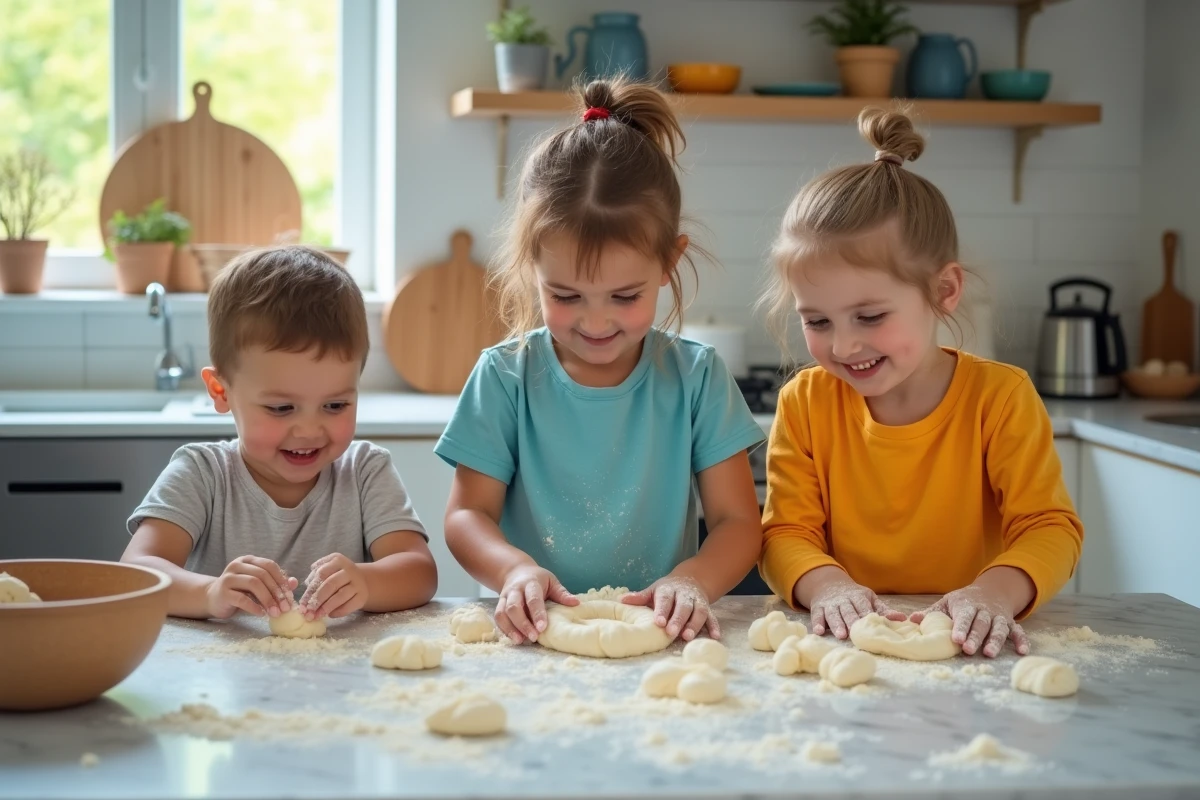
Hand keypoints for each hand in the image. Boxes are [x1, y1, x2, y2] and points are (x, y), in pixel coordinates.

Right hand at [205, 556, 297, 619]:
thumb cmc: (239, 591)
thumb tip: (294, 583)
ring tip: (275, 612)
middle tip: (285, 608)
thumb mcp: (259, 586)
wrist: (213, 599)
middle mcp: (237, 565)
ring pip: (253, 584)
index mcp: (249, 560)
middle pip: (262, 575)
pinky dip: (254, 607)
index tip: (290, 596)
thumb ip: (275, 583)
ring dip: (267, 599)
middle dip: (276, 592)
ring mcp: (228, 578)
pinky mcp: (222, 592)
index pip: (269, 565)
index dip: (282, 580)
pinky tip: (261, 614)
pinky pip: (241, 598)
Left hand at [298, 554, 368, 619]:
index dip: (311, 589)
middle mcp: (349, 570)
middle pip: (331, 584)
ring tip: (317, 615)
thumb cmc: (337, 576)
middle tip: (308, 611)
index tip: (303, 602)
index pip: (322, 573)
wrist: (360, 580)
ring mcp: (358, 583)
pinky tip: (330, 615)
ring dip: (326, 607)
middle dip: (318, 599)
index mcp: (338, 560)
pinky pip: (349, 606)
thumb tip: (305, 598)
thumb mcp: (327, 570)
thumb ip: (314, 579)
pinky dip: (338, 612)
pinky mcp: (362, 596)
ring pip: (341, 596)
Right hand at [494, 565, 577, 644]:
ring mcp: (505, 597)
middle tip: (534, 637)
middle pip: (514, 607)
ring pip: (503, 613)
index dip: (537, 614)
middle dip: (523, 624)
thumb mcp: (552, 581)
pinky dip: (504, 629)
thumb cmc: (538, 579)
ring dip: (511, 628)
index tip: (543, 628)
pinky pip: (498, 618)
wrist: (517, 571)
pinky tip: (514, 638)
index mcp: (531, 583)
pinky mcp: (499, 604)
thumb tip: (576, 603)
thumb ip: (561, 593)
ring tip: (521, 641)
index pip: (533, 599)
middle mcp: (515, 590)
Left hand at [622, 576, 717, 641]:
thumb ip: (640, 597)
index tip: (658, 622)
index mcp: (668, 590)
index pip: (665, 600)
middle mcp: (684, 595)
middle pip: (682, 607)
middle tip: (671, 633)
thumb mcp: (653, 590)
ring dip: (694, 624)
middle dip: (678, 620)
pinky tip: (715, 636)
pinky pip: (712, 617)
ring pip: (698, 612)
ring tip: (688, 637)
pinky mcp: (707, 608)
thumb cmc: (667, 590)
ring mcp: (697, 601)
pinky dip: (714, 626)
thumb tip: (621, 600)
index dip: (662, 610)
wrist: (691, 578)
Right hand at [802, 568, 905, 638]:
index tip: (870, 625)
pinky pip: (817, 616)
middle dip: (851, 621)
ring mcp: (830, 604)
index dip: (866, 615)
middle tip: (855, 633)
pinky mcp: (818, 608)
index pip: (863, 606)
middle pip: (848, 611)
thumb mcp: (868, 599)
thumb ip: (883, 610)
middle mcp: (844, 600)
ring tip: (841, 635)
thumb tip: (903, 618)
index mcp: (858, 597)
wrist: (828, 583)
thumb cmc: (854, 596)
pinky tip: (818, 632)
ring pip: (833, 614)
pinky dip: (817, 623)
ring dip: (836, 624)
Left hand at [911, 584, 1030, 657]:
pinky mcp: (1011, 622)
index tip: (956, 639)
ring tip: (989, 654)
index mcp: (966, 605)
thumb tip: (912, 619)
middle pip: (981, 624)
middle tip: (969, 651)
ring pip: (999, 628)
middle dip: (976, 637)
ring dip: (996, 641)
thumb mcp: (947, 602)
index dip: (960, 628)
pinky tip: (1022, 651)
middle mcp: (984, 610)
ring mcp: (999, 616)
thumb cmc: (963, 601)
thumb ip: (931, 612)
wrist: (991, 590)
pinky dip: (1022, 640)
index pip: (964, 616)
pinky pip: (1018, 631)